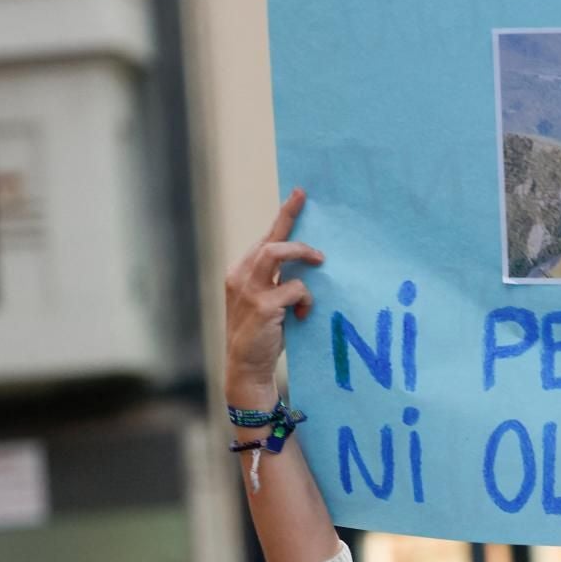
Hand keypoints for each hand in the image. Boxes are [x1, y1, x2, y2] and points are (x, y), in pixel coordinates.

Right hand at [224, 188, 324, 393]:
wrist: (246, 367)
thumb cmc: (263, 335)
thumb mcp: (268, 303)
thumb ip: (280, 282)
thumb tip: (310, 265)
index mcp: (241, 272)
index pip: (265, 238)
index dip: (283, 215)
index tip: (299, 194)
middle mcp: (240, 275)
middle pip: (270, 239)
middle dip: (291, 219)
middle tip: (312, 213)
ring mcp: (248, 290)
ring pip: (277, 253)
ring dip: (302, 253)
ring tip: (319, 260)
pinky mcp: (261, 306)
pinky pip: (294, 289)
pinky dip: (305, 298)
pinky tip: (305, 313)